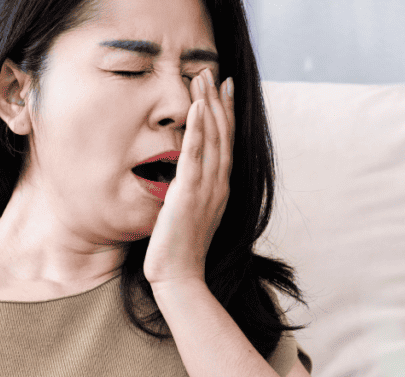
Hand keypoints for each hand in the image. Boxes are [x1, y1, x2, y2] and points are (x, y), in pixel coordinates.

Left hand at [143, 68, 234, 288]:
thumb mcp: (190, 215)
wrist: (179, 277)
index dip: (226, 113)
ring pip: (212, 138)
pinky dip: (198, 129)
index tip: (224, 88)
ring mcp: (207, 189)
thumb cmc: (180, 252)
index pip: (226, 143)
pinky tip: (197, 106)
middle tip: (212, 71)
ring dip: (208, 104)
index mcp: (220, 189)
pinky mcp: (189, 194)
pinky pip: (195, 155)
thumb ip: (190, 193)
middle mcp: (219, 185)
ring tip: (202, 77)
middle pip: (222, 133)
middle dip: (218, 100)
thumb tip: (183, 178)